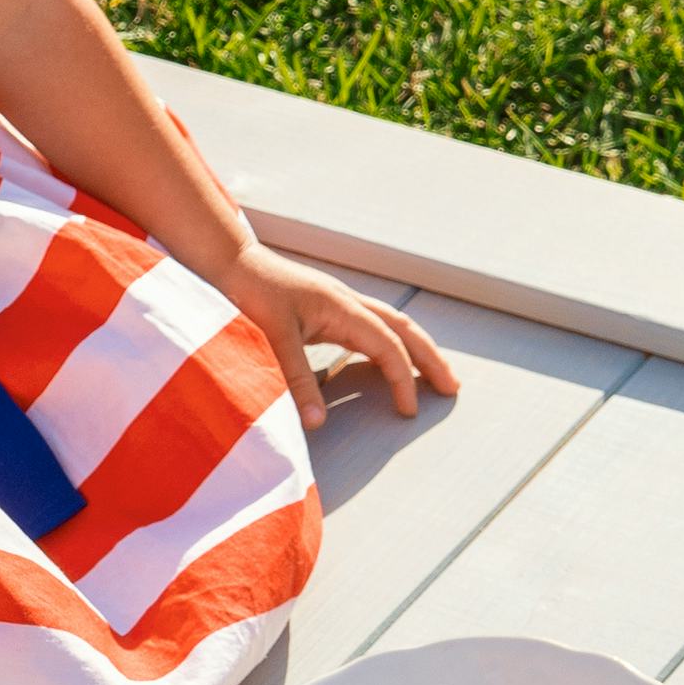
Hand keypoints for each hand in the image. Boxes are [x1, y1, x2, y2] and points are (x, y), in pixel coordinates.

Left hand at [217, 243, 459, 430]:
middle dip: (430, 359)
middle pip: (404, 329)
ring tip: (434, 373)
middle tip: (452, 387)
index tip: (408, 410)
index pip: (387, 346)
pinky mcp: (328, 308)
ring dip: (416, 348)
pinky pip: (372, 326)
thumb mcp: (272, 338)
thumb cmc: (250, 293)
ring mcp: (340, 303)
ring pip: (392, 324)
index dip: (402, 379)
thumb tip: (316, 423)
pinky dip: (390, 343)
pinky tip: (388, 361)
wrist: (231, 262)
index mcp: (342, 308)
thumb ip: (296, 379)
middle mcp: (348, 302)